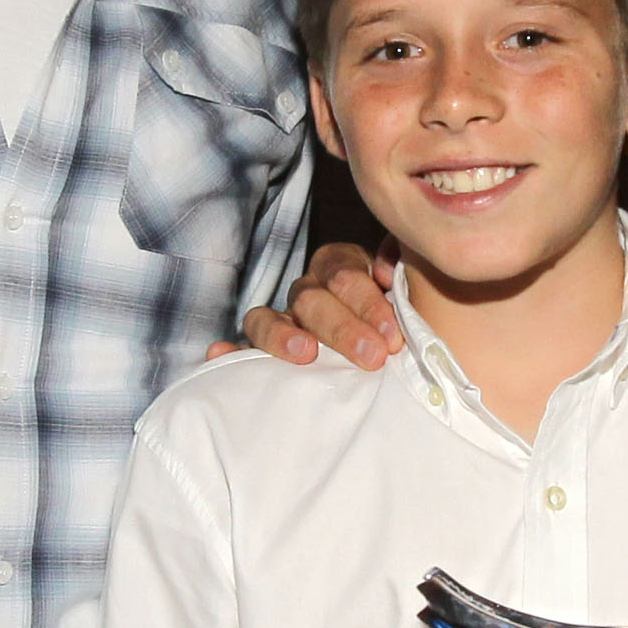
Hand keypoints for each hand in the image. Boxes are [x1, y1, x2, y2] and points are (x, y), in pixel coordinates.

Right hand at [217, 240, 402, 367]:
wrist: (391, 359)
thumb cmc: (399, 326)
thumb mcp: (409, 296)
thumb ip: (401, 273)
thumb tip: (385, 269)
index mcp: (341, 269)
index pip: (344, 273)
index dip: (367, 303)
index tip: (392, 336)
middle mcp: (308, 291)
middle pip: (312, 299)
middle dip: (343, 328)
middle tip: (373, 356)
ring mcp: (283, 322)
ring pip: (268, 319)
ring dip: (283, 335)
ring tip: (304, 354)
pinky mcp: (265, 352)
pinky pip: (241, 350)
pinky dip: (230, 352)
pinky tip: (219, 354)